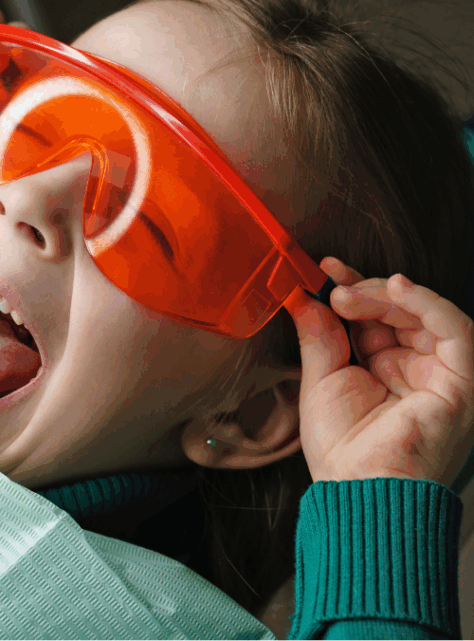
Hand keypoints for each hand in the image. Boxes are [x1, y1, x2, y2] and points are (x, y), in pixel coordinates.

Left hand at [288, 257, 473, 488]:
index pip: (376, 317)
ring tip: (350, 295)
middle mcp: (415, 369)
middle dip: (366, 291)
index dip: (354, 290)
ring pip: (425, 314)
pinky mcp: (462, 382)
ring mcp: (440, 375)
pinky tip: (398, 287)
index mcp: (384, 370)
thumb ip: (319, 337)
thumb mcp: (321, 381)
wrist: (361, 491)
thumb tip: (304, 298)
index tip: (325, 270)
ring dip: (387, 296)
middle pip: (400, 312)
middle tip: (335, 285)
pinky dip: (428, 303)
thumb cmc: (341, 451)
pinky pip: (455, 331)